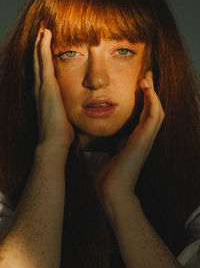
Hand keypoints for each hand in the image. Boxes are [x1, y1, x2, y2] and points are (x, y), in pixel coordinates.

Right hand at [33, 28, 73, 148]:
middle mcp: (40, 90)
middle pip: (37, 64)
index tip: (45, 50)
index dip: (42, 61)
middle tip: (40, 34)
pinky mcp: (47, 86)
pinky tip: (45, 35)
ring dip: (39, 44)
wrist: (54, 142)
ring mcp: (42, 87)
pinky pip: (43, 61)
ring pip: (38, 59)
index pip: (43, 74)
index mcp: (45, 97)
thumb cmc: (61, 133)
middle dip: (38, 48)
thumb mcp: (64, 118)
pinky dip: (43, 47)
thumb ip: (67, 111)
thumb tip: (78, 112)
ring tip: (42, 30)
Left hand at [95, 71, 164, 209]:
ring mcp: (146, 139)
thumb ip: (94, 141)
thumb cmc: (104, 175)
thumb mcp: (98, 151)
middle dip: (150, 92)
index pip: (141, 114)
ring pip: (157, 110)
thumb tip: (79, 132)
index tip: (136, 85)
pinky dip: (153, 101)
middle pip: (152, 109)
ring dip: (153, 93)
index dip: (141, 100)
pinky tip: (147, 89)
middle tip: (145, 76)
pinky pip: (154, 116)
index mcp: (132, 139)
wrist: (110, 192)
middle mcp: (142, 137)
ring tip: (146, 78)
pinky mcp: (145, 140)